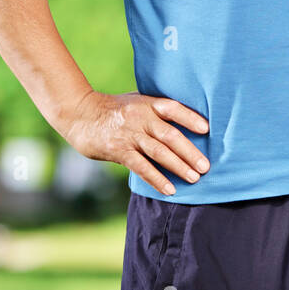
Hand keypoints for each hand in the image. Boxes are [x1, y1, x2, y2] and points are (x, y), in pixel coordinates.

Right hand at [64, 90, 209, 196]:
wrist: (81, 115)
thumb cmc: (114, 108)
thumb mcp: (136, 100)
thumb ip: (156, 109)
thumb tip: (184, 123)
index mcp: (147, 103)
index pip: (173, 108)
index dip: (190, 118)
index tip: (206, 129)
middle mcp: (141, 118)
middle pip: (170, 135)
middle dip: (190, 152)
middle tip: (206, 166)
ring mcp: (130, 135)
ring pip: (159, 153)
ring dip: (178, 166)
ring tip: (194, 178)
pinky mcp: (120, 151)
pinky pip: (142, 167)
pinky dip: (157, 179)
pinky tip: (170, 189)